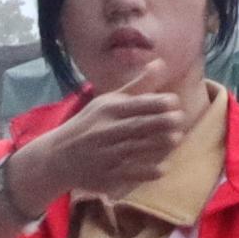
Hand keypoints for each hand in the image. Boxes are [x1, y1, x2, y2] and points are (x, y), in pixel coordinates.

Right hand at [14, 85, 196, 208]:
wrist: (58, 157)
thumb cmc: (89, 125)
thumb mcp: (107, 102)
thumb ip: (137, 86)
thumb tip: (161, 62)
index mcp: (107, 110)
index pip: (134, 105)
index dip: (155, 103)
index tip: (174, 101)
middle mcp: (105, 131)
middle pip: (136, 126)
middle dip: (160, 122)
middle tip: (180, 118)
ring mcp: (106, 154)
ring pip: (135, 148)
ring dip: (157, 143)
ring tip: (177, 138)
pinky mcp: (106, 175)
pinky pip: (129, 173)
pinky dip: (146, 171)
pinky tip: (163, 168)